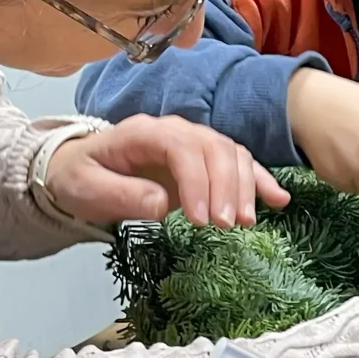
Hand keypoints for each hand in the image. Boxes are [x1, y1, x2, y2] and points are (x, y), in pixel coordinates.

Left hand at [45, 115, 289, 227]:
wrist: (80, 171)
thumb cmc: (81, 178)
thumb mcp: (86, 188)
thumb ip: (120, 194)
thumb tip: (161, 204)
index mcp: (145, 132)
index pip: (183, 148)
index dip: (198, 181)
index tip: (201, 220)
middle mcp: (176, 131)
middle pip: (215, 148)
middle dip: (226, 187)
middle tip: (226, 226)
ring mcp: (194, 144)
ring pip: (232, 154)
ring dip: (246, 187)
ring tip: (244, 223)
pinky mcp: (205, 162)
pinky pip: (240, 164)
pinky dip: (260, 181)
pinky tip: (278, 200)